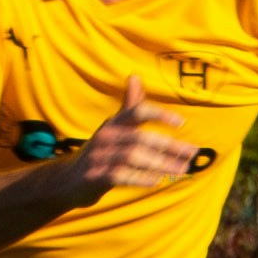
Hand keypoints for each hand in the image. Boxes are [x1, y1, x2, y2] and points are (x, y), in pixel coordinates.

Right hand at [68, 77, 206, 200]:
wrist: (66, 179)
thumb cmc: (99, 151)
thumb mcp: (113, 127)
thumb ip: (128, 106)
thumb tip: (134, 76)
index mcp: (113, 123)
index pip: (137, 112)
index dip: (159, 115)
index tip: (181, 123)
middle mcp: (105, 136)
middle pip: (140, 138)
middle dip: (169, 146)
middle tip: (192, 153)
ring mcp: (98, 157)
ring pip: (133, 157)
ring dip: (160, 164)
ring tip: (181, 170)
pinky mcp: (94, 176)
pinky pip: (120, 176)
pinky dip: (140, 178)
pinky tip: (157, 181)